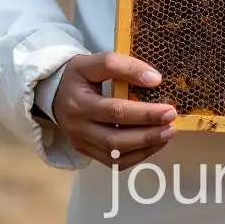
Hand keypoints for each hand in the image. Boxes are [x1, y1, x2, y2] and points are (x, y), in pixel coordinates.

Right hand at [51, 51, 177, 169]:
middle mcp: (78, 126)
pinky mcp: (87, 152)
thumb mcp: (93, 62)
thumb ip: (121, 66)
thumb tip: (154, 79)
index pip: (112, 106)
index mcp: (79, 101)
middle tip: (171, 117)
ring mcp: (81, 143)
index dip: (141, 108)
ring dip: (146, 145)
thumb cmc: (78, 75)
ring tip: (168, 132)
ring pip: (116, 153)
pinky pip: (115, 162)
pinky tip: (154, 143)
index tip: (162, 93)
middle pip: (116, 134)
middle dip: (147, 129)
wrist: (53, 92)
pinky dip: (138, 156)